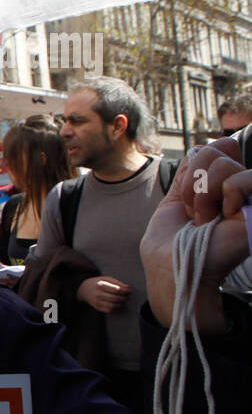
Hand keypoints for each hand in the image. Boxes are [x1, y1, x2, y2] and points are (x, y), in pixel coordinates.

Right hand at [77, 276, 131, 312]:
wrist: (83, 289)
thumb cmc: (97, 283)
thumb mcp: (106, 279)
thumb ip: (117, 283)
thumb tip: (129, 288)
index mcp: (101, 285)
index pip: (117, 290)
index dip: (126, 291)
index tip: (130, 290)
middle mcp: (98, 294)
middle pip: (116, 298)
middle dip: (125, 298)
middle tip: (128, 296)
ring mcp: (97, 302)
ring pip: (113, 306)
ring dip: (121, 304)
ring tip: (123, 300)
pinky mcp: (97, 307)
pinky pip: (109, 310)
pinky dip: (115, 307)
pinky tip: (116, 304)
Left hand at [141, 139, 250, 329]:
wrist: (170, 267)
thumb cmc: (170, 241)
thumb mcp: (177, 198)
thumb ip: (193, 171)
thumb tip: (203, 148)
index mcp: (224, 185)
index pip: (218, 146)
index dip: (194, 166)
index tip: (186, 197)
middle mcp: (241, 190)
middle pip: (214, 149)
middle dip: (191, 181)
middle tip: (194, 211)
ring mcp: (250, 199)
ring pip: (223, 163)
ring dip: (200, 194)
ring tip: (204, 220)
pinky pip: (243, 179)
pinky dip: (223, 196)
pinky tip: (223, 219)